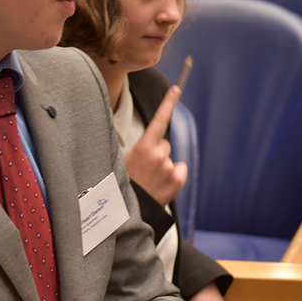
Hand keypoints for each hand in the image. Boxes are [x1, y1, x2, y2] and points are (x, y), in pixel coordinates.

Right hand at [124, 86, 187, 206]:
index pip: (159, 120)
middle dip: (157, 153)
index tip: (176, 89)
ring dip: (163, 166)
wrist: (128, 211)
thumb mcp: (122, 161)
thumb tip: (147, 141)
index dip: (168, 103)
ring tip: (150, 180)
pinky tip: (161, 184)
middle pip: (164, 144)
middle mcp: (158, 154)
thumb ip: (136, 147)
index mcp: (143, 147)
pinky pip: (180, 169)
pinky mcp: (178, 179)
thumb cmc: (123, 184)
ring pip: (170, 158)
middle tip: (144, 168)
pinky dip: (173, 175)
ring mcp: (169, 167)